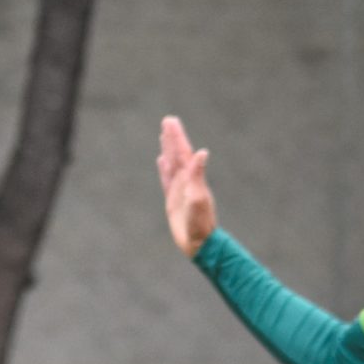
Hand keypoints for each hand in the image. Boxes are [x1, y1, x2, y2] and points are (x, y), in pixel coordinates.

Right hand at [155, 115, 215, 257]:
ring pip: (171, 163)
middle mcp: (186, 180)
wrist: (198, 242)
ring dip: (167, 149)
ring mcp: (179, 189)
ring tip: (163, 136)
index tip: (171, 121)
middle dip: (172, 138)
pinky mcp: (173, 199)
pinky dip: (164, 168)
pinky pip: (166, 179)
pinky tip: (161, 161)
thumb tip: (202, 152)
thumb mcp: (198, 197)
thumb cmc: (200, 222)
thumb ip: (198, 175)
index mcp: (192, 177)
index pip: (183, 151)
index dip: (177, 136)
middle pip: (177, 153)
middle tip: (167, 120)